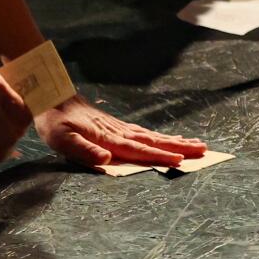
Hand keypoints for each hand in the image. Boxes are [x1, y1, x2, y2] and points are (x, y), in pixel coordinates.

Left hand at [36, 94, 206, 168]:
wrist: (53, 98)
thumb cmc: (56, 123)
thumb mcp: (63, 140)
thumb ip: (85, 151)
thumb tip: (107, 159)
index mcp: (109, 139)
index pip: (139, 150)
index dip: (159, 156)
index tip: (180, 160)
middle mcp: (120, 132)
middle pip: (155, 141)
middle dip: (180, 147)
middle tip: (204, 150)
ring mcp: (121, 127)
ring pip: (154, 135)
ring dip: (176, 141)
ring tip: (197, 144)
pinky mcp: (119, 126)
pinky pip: (146, 133)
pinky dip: (163, 136)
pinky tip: (172, 138)